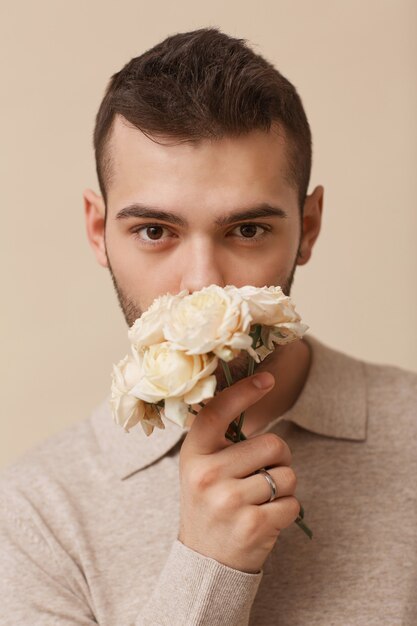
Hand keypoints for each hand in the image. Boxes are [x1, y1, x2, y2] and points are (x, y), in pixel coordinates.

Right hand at [178, 372, 299, 573]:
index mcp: (194, 453)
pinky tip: (267, 518)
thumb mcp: (201, 468)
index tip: (268, 378)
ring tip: (262, 499)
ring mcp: (229, 501)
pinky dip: (289, 510)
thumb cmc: (210, 504)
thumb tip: (254, 393)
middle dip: (280, 457)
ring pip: (287, 475)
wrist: (205, 563)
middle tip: (265, 472)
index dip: (244, 392)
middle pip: (272, 443)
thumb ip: (221, 441)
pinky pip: (293, 503)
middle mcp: (208, 474)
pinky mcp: (253, 525)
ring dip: (284, 486)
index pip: (218, 411)